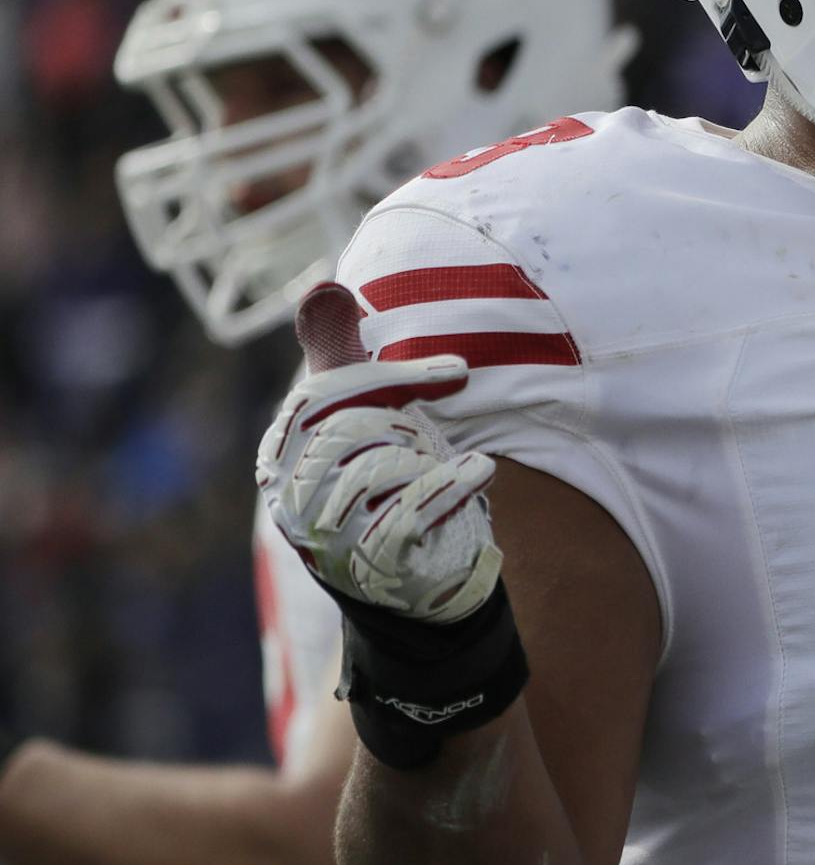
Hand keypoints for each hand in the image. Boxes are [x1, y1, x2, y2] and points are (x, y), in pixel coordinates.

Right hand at [255, 285, 499, 624]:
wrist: (409, 581)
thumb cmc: (379, 482)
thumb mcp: (357, 414)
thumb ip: (337, 352)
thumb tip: (324, 284)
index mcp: (283, 450)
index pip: (329, 395)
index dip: (397, 377)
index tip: (460, 373)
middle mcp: (290, 495)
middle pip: (356, 429)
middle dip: (407, 427)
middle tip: (430, 440)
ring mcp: (325, 536)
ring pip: (385, 468)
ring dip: (428, 463)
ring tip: (440, 474)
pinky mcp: (367, 566)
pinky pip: (408, 514)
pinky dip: (449, 487)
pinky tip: (482, 470)